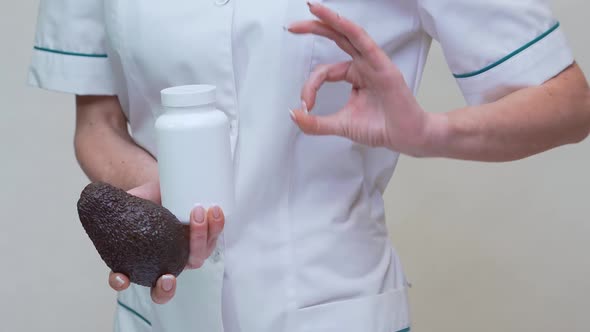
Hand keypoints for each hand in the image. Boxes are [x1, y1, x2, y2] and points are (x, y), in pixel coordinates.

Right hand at [107, 181, 225, 304]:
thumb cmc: (144, 198)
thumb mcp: (127, 199)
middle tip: (167, 278)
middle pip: (164, 286)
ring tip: (197, 212)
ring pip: (195, 258)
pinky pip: (211, 240)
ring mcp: (184, 253)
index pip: (125, 279)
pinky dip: (215, 226)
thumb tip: (98, 197)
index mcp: (138, 258)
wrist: (164, 185)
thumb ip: (115, 203)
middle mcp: (163, 262)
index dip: (121, 282)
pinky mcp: (203, 240)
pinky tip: (215, 211)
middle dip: (166, 288)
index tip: (122, 277)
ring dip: (198, 239)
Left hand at [288, 2, 437, 155]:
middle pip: (336, 38)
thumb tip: (294, 115)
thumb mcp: (340, 125)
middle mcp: (363, 65)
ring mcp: (373, 63)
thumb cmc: (381, 128)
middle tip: (293, 26)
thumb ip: (315, 123)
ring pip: (349, 34)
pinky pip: (364, 42)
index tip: (305, 105)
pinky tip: (337, 20)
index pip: (324, 72)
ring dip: (330, 19)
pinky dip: (350, 29)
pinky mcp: (383, 66)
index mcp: (354, 75)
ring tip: (313, 8)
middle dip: (314, 28)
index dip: (310, 86)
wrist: (406, 137)